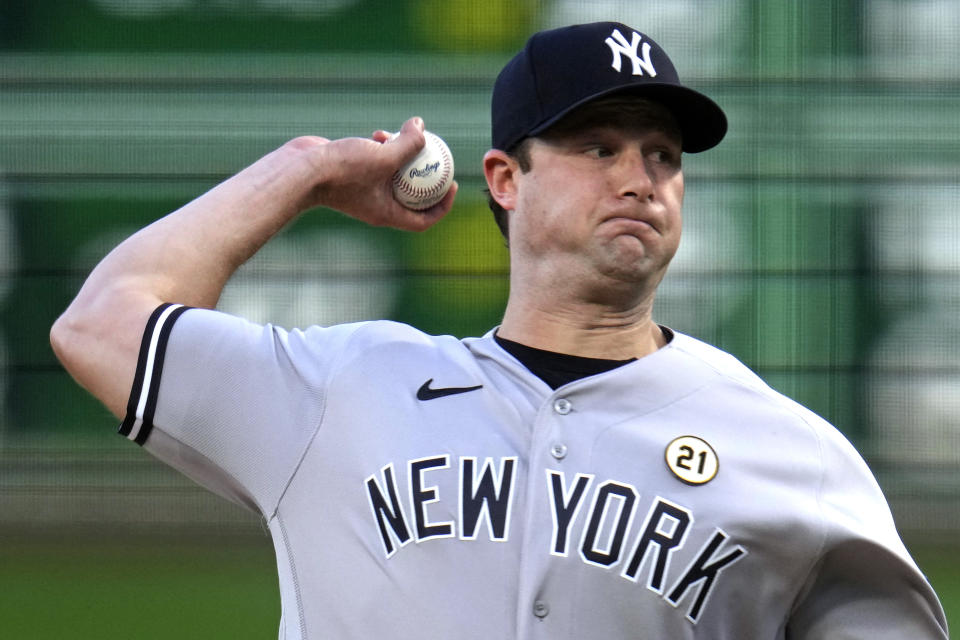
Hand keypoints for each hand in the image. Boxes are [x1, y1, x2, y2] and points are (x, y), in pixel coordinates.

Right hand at [297, 116, 456, 230]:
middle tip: (437, 156)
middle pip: (412, 195)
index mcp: (387, 214)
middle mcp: (377, 205)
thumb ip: (408, 144)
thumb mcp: (384, 157)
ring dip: (401, 154)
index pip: (423, 219)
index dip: (443, 205)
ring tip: (400, 135)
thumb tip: (423, 126)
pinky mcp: (352, 174)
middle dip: (425, 175)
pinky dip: (381, 149)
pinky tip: (380, 133)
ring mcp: (363, 190)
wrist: (300, 170)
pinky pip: (375, 163)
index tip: (452, 185)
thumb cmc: (342, 171)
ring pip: (392, 174)